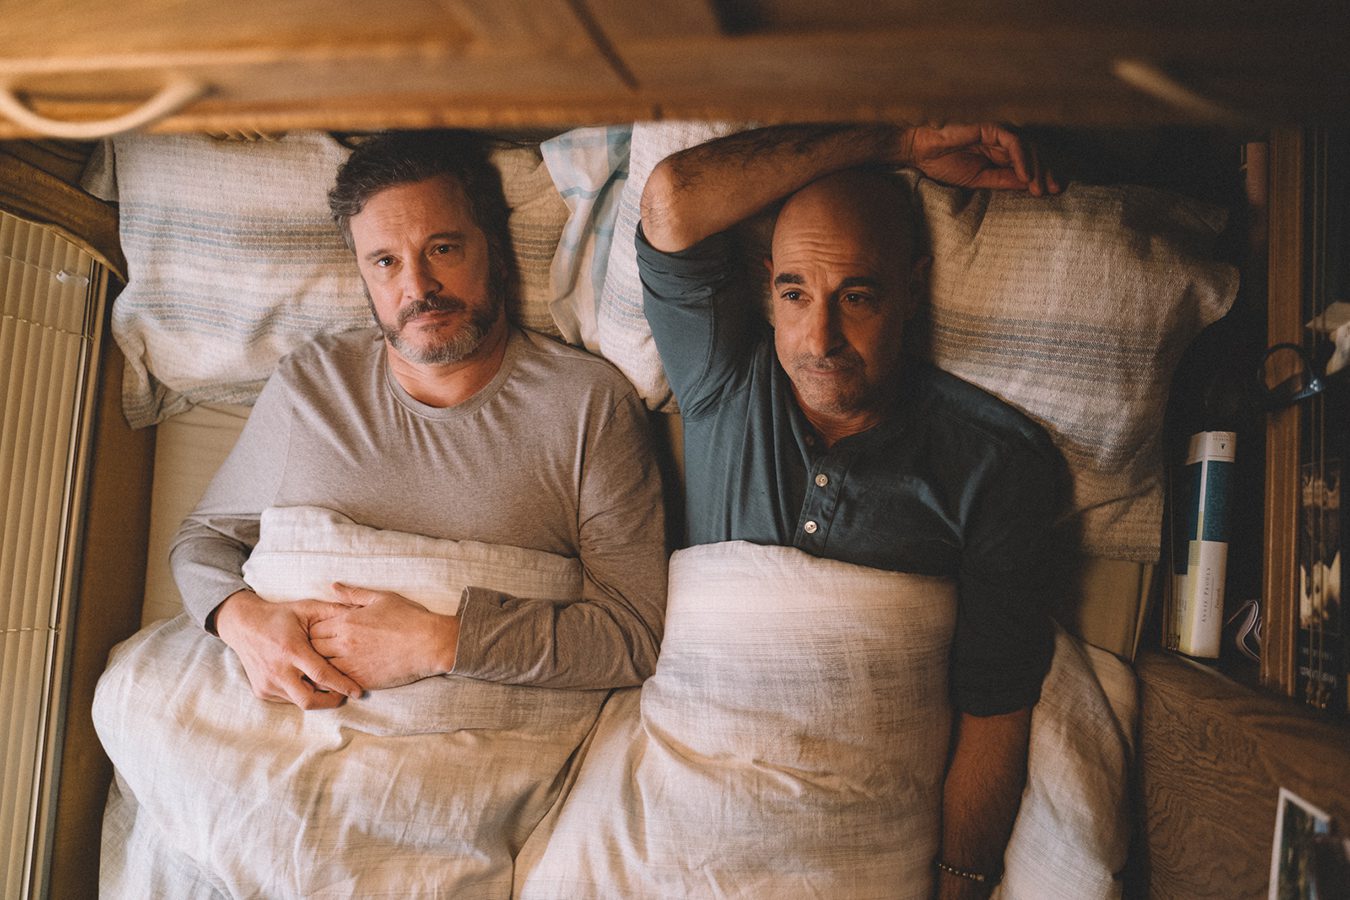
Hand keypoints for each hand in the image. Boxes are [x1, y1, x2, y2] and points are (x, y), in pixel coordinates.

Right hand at [213, 589, 363, 708]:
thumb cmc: (280, 616)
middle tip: (345, 695)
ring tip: (330, 689)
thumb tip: (360, 611)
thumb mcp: (306, 608)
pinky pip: (288, 699)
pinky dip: (301, 694)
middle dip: (331, 701)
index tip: (359, 692)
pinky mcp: (261, 691)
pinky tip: (308, 683)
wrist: (243, 625)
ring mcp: (267, 684)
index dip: (342, 685)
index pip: (321, 675)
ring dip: (317, 698)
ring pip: (299, 701)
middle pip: (309, 699)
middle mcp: (278, 670)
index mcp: (291, 650)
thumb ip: (333, 611)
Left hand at [308, 584, 460, 690]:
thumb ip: (354, 593)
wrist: (430, 644)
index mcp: (347, 621)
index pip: (314, 628)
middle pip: (313, 648)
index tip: (323, 632)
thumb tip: (333, 586)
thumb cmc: (409, 618)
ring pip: (321, 667)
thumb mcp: (382, 598)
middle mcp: (345, 643)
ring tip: (327, 663)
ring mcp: (351, 663)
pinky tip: (340, 675)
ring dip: (322, 665)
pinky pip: (337, 682)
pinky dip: (335, 679)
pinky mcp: (361, 680)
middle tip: (322, 648)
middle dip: (314, 648)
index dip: (316, 630)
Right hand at [904, 124, 1058, 195]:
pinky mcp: (991, 127)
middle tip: (1055, 190)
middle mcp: (1003, 140)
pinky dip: (1021, 158)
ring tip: (1037, 188)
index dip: (1042, 176)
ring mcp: (998, 132)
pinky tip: (1024, 175)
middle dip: (1046, 172)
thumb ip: (1002, 180)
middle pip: (1034, 153)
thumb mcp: (979, 180)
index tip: (1052, 193)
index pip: (1029, 162)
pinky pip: (1013, 142)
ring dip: (1035, 168)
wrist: (922, 151)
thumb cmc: (945, 163)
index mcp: (1000, 153)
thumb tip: (1028, 185)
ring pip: (1028, 147)